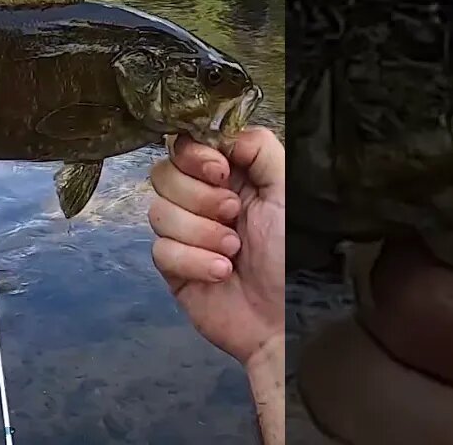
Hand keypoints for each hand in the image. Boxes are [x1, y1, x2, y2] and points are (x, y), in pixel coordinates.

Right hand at [147, 128, 283, 366]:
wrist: (287, 319)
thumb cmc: (294, 255)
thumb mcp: (287, 191)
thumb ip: (259, 149)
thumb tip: (222, 133)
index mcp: (229, 176)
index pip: (186, 145)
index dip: (195, 156)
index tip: (221, 172)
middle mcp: (202, 200)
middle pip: (164, 174)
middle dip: (199, 197)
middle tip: (234, 215)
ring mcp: (184, 233)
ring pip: (158, 211)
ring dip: (200, 232)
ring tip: (234, 251)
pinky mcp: (173, 267)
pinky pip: (161, 250)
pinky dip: (193, 260)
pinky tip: (221, 273)